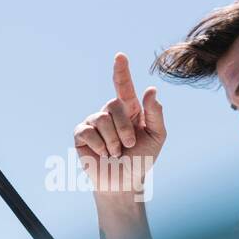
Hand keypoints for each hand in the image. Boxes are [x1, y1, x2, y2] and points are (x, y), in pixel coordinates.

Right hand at [73, 54, 166, 199]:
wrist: (123, 182)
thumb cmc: (141, 159)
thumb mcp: (157, 136)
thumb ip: (156, 113)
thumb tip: (150, 90)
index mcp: (130, 110)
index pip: (123, 86)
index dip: (121, 70)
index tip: (119, 56)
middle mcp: (110, 113)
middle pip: (114, 104)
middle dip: (124, 127)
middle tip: (128, 144)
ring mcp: (93, 122)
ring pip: (102, 118)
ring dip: (113, 139)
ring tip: (116, 152)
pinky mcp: (81, 135)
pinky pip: (88, 131)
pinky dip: (100, 145)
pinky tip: (103, 154)